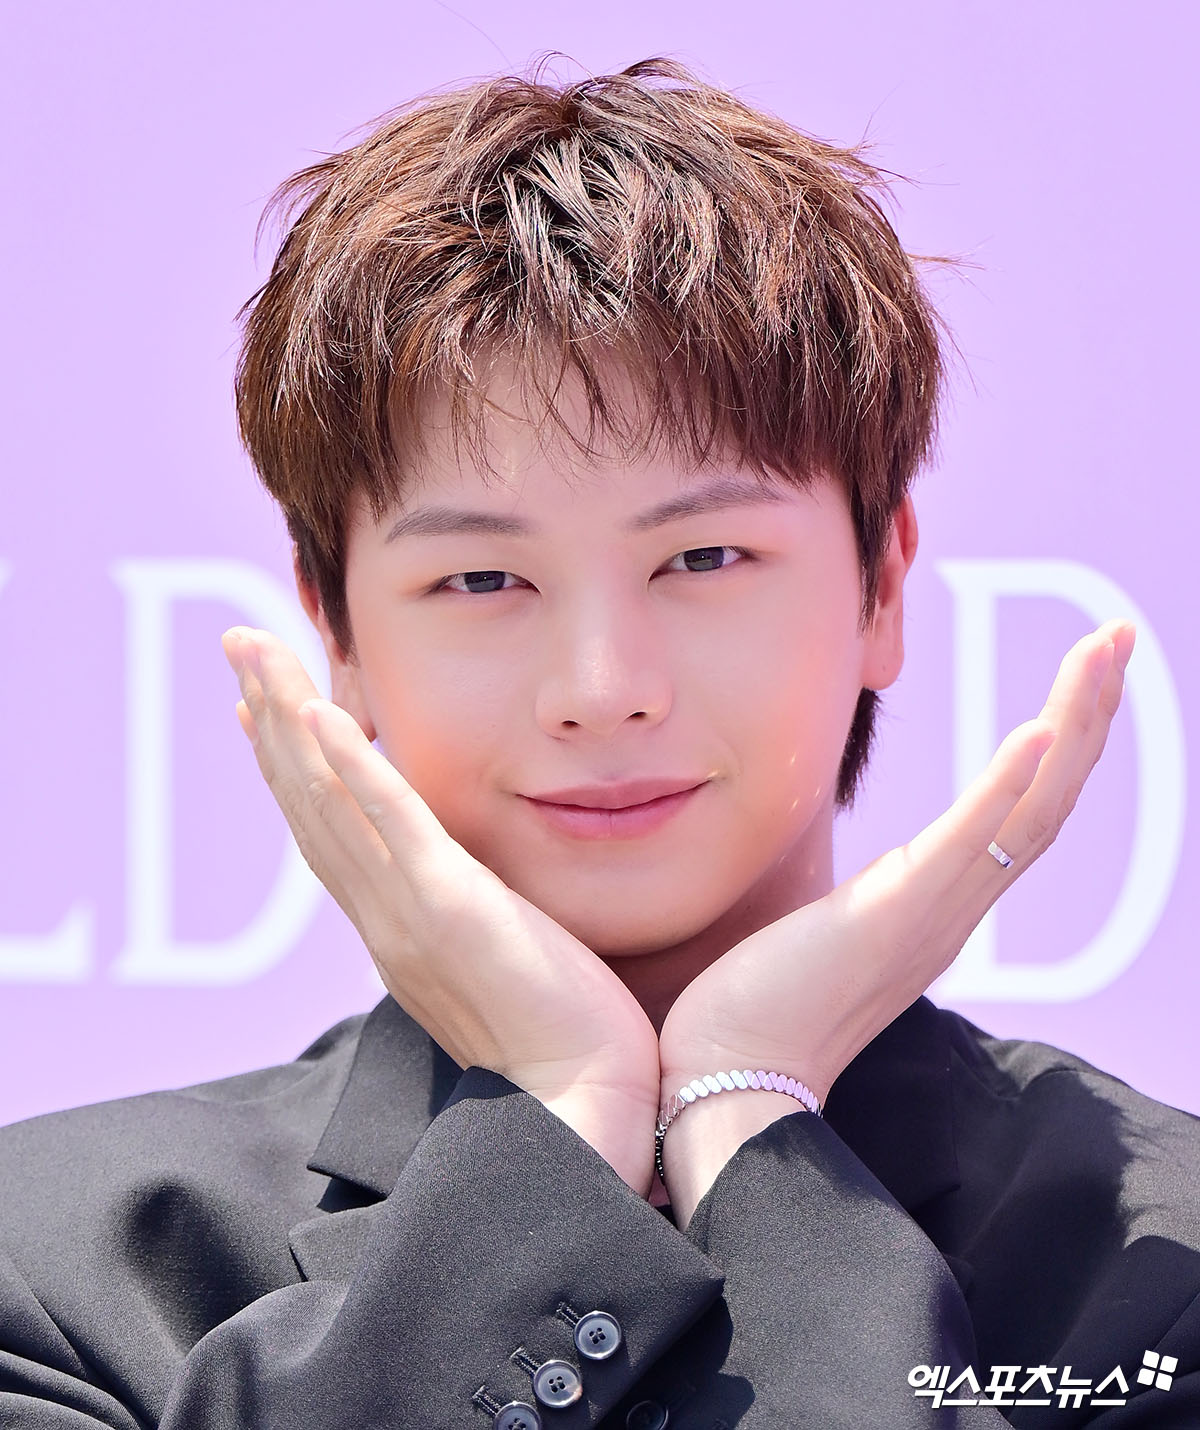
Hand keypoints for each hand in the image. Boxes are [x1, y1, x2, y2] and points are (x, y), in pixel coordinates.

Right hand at [221, 627, 660, 1193]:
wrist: (583, 1108)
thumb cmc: (558, 1044)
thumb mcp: (496, 967)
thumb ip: (466, 924)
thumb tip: (464, 899)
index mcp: (394, 931)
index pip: (328, 833)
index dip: (291, 767)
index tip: (266, 711)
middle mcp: (383, 919)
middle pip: (310, 803)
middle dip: (272, 721)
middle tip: (240, 651)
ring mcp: (409, 913)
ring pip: (330, 800)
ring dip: (289, 721)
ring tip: (257, 656)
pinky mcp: (451, 908)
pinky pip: (390, 822)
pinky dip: (352, 765)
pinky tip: (322, 713)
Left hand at [659, 619, 1135, 1111]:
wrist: (728, 1085)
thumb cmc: (758, 1014)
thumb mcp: (824, 942)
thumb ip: (856, 914)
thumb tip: (852, 902)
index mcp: (937, 908)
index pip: (1021, 813)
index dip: (1058, 746)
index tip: (1080, 681)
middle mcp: (953, 910)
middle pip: (1047, 799)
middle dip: (1087, 715)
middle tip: (1119, 637)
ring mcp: (933, 914)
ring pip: (1032, 808)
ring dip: (1073, 724)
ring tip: (1107, 650)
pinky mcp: (895, 917)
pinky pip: (973, 842)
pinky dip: (1013, 783)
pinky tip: (1042, 728)